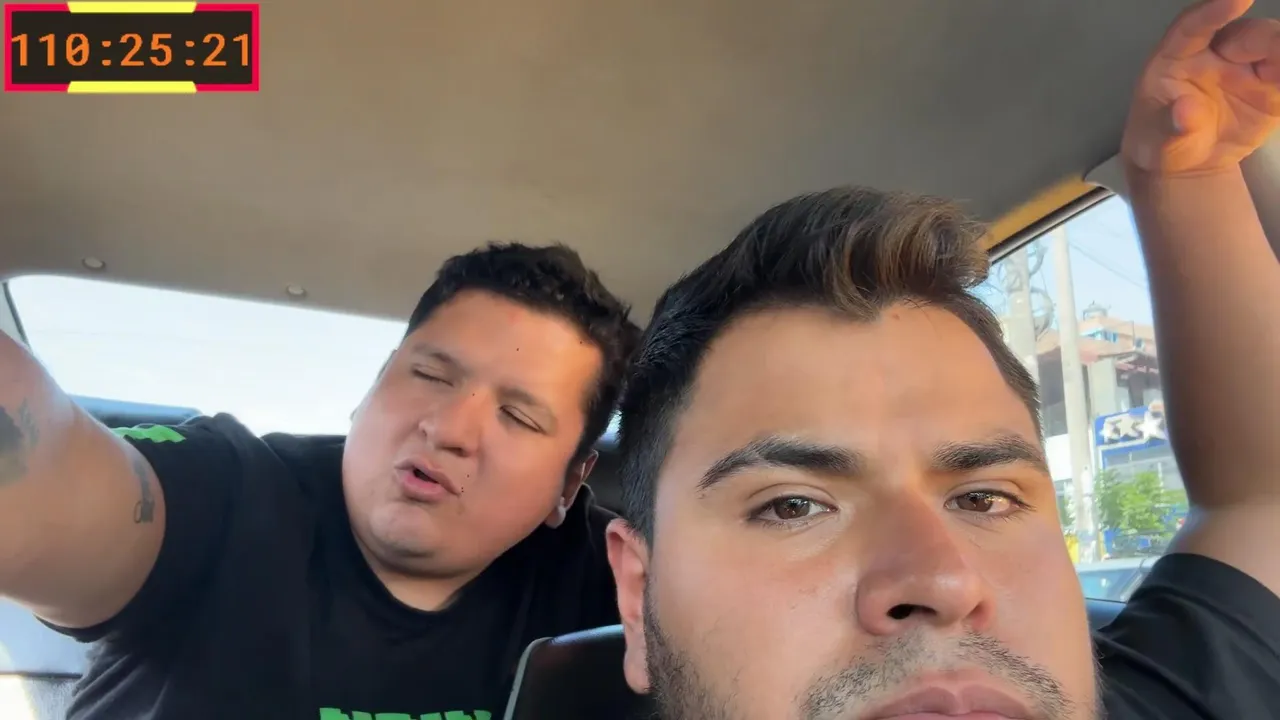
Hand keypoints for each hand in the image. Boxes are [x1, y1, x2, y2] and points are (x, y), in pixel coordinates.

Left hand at [1121, 0, 1279, 175]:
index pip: (1193, 27)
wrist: (1190, 160)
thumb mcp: (1157, 143)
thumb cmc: (1162, 140)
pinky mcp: (1272, 85)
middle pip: (1247, 35)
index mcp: (1177, 57)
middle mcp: (1216, 53)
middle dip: (1271, 39)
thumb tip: (1185, 110)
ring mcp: (1247, 67)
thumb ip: (1169, 127)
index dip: (1214, 11)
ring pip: (1275, 49)